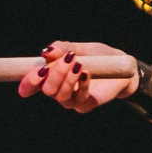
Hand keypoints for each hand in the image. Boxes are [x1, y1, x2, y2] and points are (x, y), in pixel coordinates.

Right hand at [19, 42, 135, 113]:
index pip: (30, 85)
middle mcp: (57, 90)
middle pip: (47, 90)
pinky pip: (79, 99)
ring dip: (68, 79)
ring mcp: (71, 99)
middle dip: (55, 74)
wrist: (122, 64)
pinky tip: (87, 73)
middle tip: (68, 59)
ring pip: (60, 96)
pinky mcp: (86, 105)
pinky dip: (82, 85)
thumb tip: (46, 51)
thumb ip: (63, 48)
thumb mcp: (80, 48)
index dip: (29, 81)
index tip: (39, 70)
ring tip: (80, 65)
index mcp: (50, 77)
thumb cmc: (98, 56)